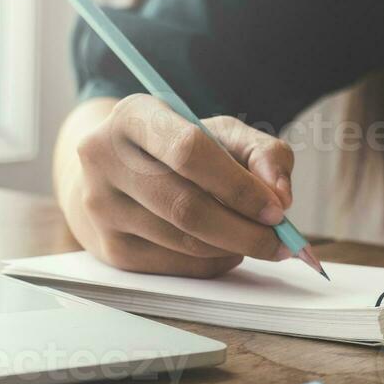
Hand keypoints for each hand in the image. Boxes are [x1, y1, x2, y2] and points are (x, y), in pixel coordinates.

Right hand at [64, 94, 294, 277]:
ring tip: (255, 238)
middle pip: (186, 207)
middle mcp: (105, 159)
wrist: (115, 173)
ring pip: (184, 242)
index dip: (239, 186)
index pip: (189, 153)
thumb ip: (262, 153)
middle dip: (245, 231)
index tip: (278, 209)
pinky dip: (213, 263)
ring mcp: (102, 208)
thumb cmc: (177, 150)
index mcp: (133, 116)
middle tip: (280, 241)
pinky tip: (224, 248)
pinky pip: (177, 266)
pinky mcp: (111, 248)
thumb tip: (280, 196)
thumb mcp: (220, 134)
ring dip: (234, 248)